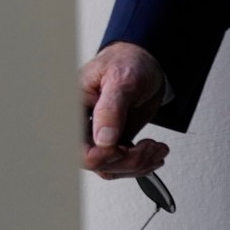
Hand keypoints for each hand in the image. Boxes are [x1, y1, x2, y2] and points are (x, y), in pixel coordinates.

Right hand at [80, 42, 170, 178]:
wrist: (145, 61)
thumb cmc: (128, 61)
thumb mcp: (121, 79)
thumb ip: (111, 109)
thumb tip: (103, 139)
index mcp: (74, 107)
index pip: (74, 145)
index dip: (98, 156)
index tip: (121, 149)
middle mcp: (82, 124)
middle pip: (94, 162)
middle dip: (125, 161)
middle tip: (147, 147)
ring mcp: (98, 135)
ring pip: (110, 167)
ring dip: (137, 164)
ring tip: (155, 149)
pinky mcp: (113, 141)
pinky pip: (121, 164)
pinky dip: (140, 163)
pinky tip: (153, 153)